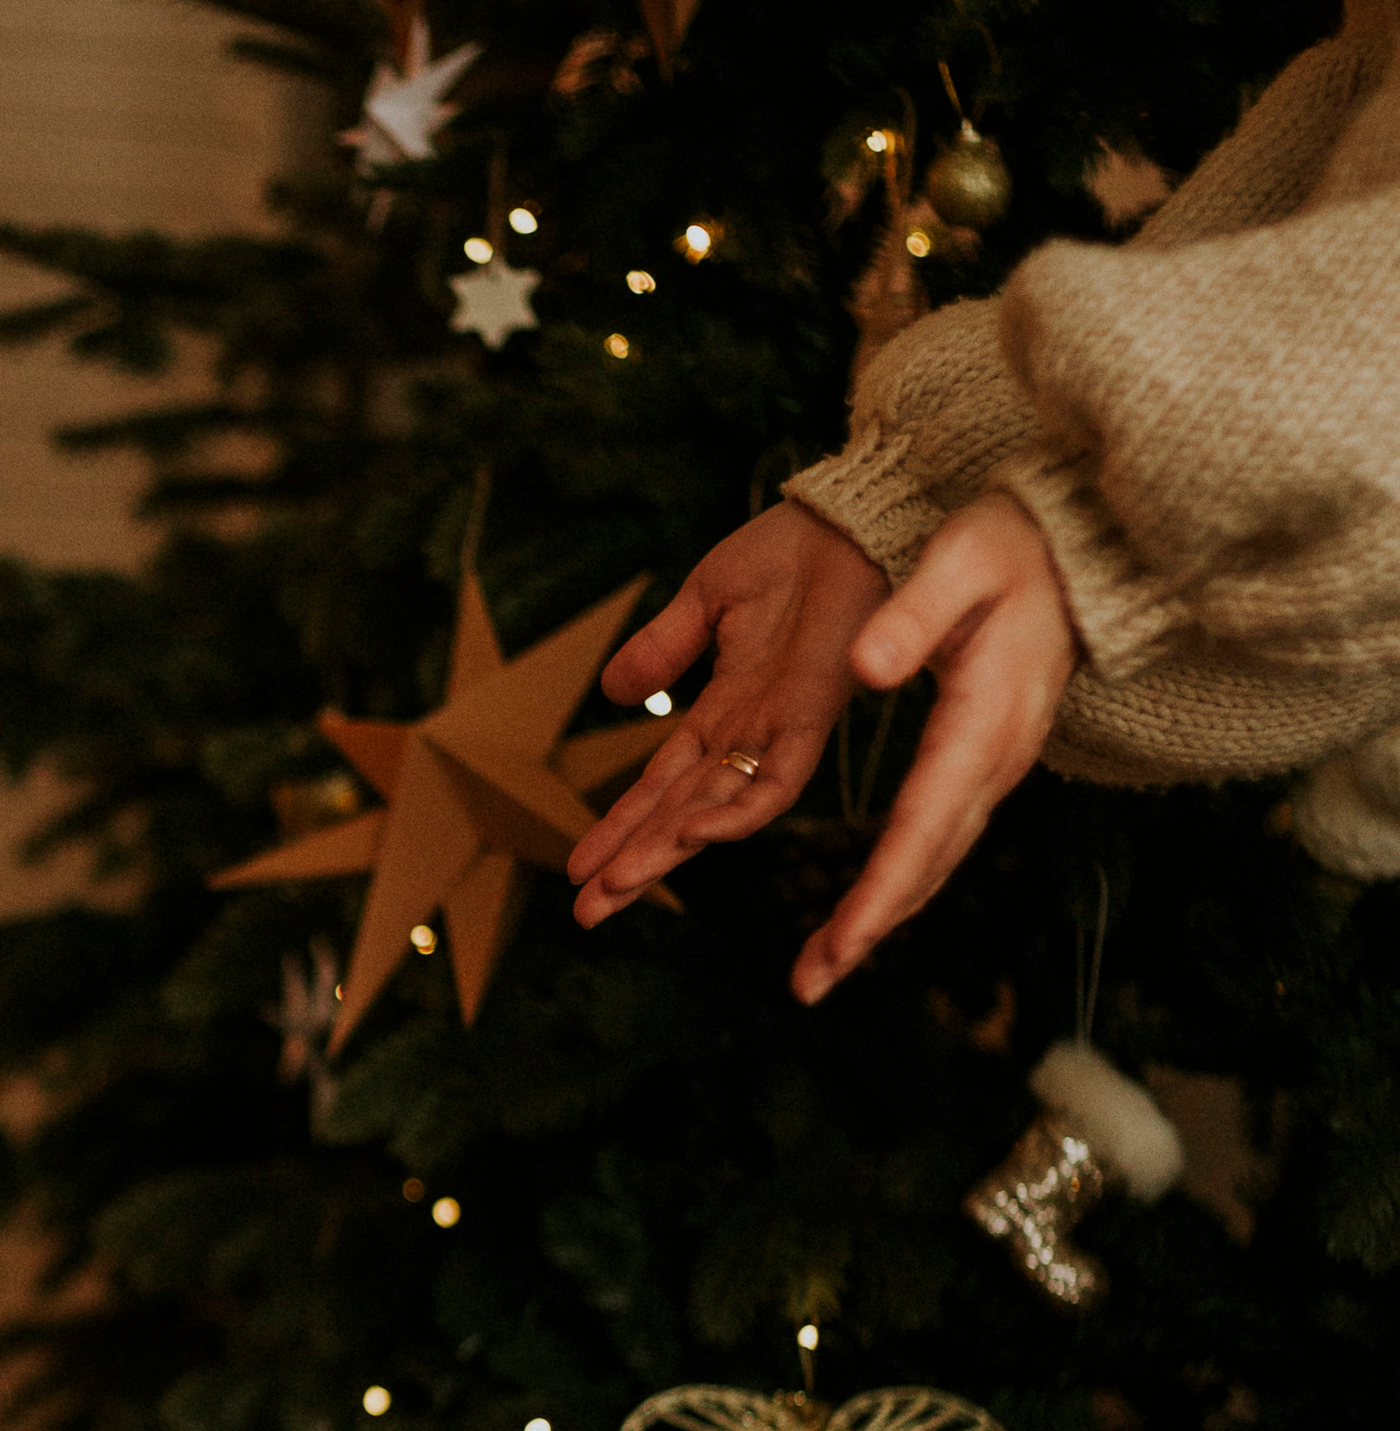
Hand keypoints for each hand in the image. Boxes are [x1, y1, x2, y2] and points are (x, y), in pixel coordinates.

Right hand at [563, 503, 889, 921]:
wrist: (854, 516)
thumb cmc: (793, 550)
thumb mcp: (706, 597)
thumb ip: (663, 648)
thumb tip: (614, 693)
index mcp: (724, 709)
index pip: (662, 783)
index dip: (620, 826)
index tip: (578, 868)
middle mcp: (749, 733)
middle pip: (680, 813)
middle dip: (631, 862)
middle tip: (584, 914)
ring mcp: (781, 730)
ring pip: (716, 810)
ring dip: (665, 851)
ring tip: (616, 887)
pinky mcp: (815, 715)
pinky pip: (776, 779)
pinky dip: (738, 811)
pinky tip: (696, 838)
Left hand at [788, 491, 1077, 1002]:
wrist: (1076, 548)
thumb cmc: (1012, 545)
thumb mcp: (962, 557)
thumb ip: (914, 612)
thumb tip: (866, 669)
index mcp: (984, 717)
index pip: (925, 820)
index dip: (882, 887)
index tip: (843, 942)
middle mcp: (996, 758)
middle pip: (929, 861)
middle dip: (870, 925)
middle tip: (810, 984)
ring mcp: (996, 766)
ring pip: (935, 860)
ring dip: (881, 917)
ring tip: (821, 968)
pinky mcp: (985, 763)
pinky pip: (940, 839)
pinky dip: (900, 882)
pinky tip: (863, 913)